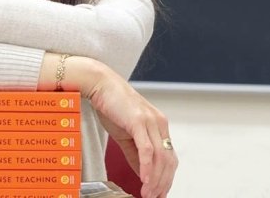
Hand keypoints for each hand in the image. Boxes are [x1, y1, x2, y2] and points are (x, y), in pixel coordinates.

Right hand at [76, 58, 177, 196]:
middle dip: (163, 183)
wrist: (100, 84)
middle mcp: (159, 123)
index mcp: (158, 125)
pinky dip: (147, 168)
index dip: (166, 178)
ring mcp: (151, 121)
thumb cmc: (111, 104)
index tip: (160, 192)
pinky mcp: (139, 121)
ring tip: (148, 194)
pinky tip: (144, 180)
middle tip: (154, 197)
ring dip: (155, 180)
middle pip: (169, 160)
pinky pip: (147, 150)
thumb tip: (142, 173)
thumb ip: (135, 153)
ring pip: (160, 158)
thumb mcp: (125, 134)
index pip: (169, 157)